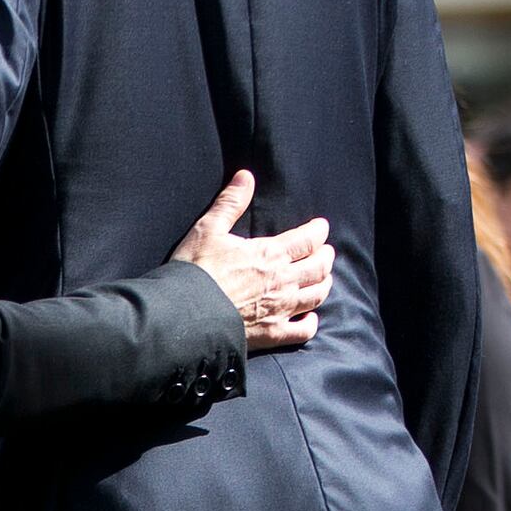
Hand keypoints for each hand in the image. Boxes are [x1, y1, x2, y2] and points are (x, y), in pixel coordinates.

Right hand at [171, 172, 331, 351]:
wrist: (185, 314)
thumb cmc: (195, 270)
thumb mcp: (208, 229)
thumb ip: (230, 202)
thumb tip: (245, 176)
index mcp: (270, 253)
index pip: (308, 239)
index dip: (318, 231)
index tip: (321, 227)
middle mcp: (283, 281)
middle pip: (319, 267)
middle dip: (326, 256)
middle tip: (325, 251)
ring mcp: (281, 309)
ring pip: (317, 295)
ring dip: (324, 284)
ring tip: (324, 278)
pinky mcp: (273, 333)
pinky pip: (303, 330)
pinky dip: (311, 322)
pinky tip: (310, 317)